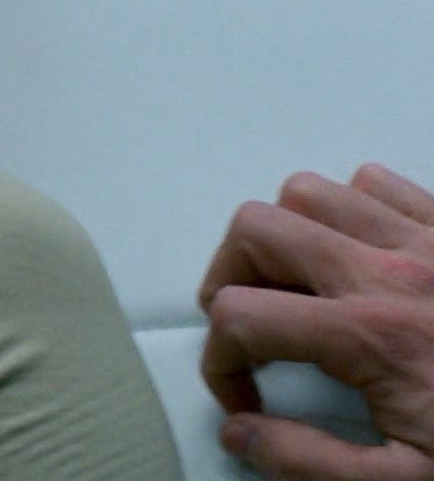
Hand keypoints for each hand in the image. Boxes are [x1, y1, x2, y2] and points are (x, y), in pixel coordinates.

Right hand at [200, 163, 433, 479]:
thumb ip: (308, 462)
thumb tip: (243, 434)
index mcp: (373, 337)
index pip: (240, 317)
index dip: (220, 364)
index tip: (244, 400)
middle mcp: (394, 272)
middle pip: (258, 229)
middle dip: (230, 279)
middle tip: (248, 329)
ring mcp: (430, 241)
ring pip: (310, 192)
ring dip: (285, 237)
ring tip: (296, 288)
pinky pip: (378, 182)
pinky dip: (350, 210)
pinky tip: (359, 261)